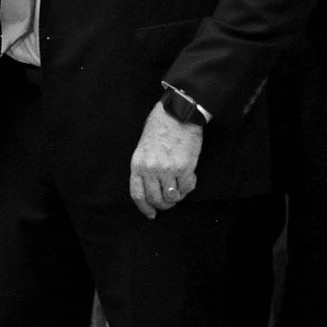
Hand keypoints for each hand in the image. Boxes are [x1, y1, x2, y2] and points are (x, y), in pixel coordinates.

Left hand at [129, 101, 202, 219]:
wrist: (178, 113)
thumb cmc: (160, 126)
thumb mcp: (142, 146)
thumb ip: (144, 166)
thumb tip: (151, 186)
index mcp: (137, 164)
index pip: (137, 194)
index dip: (144, 208)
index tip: (150, 213)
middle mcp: (151, 169)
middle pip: (155, 199)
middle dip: (163, 205)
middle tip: (169, 203)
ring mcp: (168, 169)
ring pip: (172, 197)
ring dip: (176, 197)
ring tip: (179, 189)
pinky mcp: (185, 167)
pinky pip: (187, 188)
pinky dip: (189, 187)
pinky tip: (189, 179)